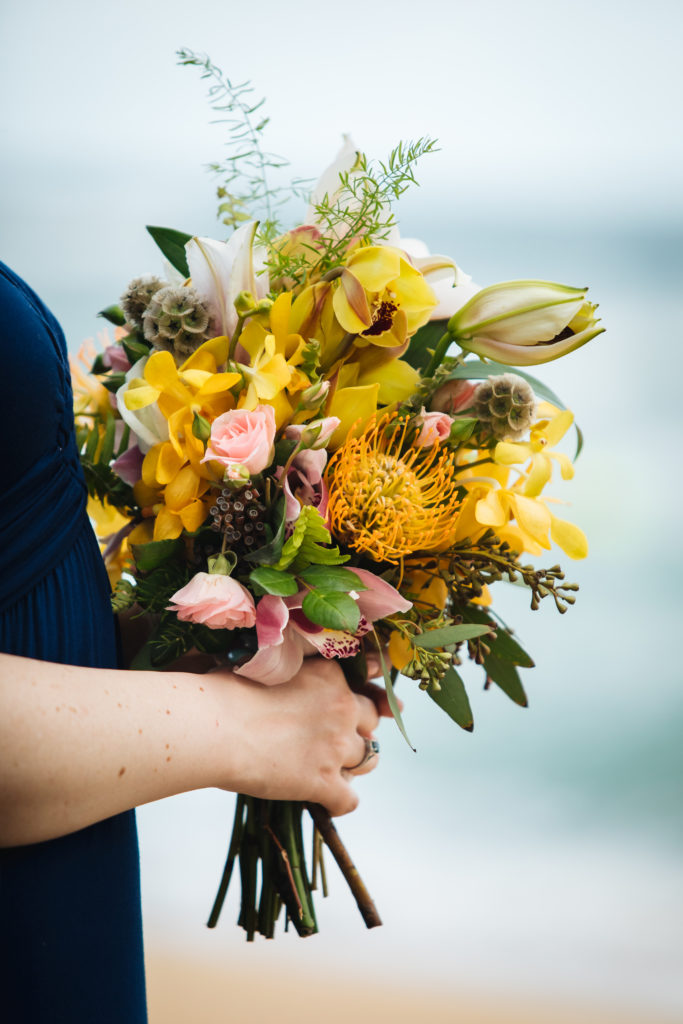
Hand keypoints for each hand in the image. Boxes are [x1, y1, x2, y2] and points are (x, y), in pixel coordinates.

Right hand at [210, 657, 380, 816]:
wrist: (217, 727)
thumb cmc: (229, 693)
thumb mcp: (271, 670)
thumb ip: (295, 680)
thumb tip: (290, 694)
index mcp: (330, 675)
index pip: (360, 688)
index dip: (352, 703)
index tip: (347, 712)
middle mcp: (342, 707)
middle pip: (370, 721)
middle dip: (358, 731)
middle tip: (335, 741)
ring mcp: (337, 746)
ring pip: (369, 760)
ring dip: (353, 766)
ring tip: (332, 771)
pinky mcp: (324, 782)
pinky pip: (349, 800)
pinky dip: (339, 803)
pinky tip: (324, 801)